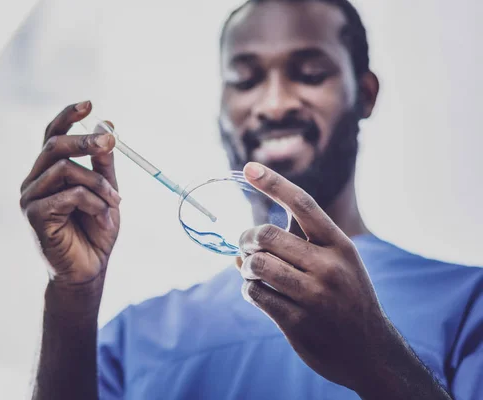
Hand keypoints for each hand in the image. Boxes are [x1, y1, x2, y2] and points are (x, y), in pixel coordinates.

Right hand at [20, 101, 120, 286]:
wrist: (89, 271)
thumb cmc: (96, 231)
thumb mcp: (105, 191)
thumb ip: (103, 163)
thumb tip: (107, 126)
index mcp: (50, 172)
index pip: (52, 136)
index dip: (68, 117)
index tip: (90, 104)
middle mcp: (35, 181)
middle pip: (54, 146)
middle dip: (86, 140)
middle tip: (111, 142)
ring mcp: (30, 198)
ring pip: (65, 169)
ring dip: (98, 183)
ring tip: (116, 202)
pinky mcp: (33, 215)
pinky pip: (68, 194)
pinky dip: (93, 202)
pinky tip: (104, 218)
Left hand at [238, 162, 395, 391]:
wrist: (370, 351)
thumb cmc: (345, 297)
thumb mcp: (337, 263)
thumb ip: (298, 245)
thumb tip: (240, 245)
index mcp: (340, 245)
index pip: (303, 204)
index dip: (273, 183)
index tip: (248, 167)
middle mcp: (329, 266)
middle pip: (266, 234)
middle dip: (246, 237)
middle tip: (244, 245)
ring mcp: (314, 296)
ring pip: (256, 264)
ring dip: (245, 266)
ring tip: (251, 271)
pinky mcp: (298, 322)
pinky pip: (255, 293)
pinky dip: (248, 289)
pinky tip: (256, 291)